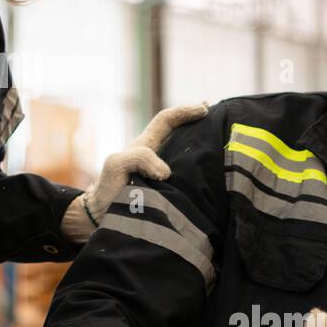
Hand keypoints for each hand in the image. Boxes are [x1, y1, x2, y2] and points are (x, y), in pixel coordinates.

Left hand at [66, 102, 208, 239]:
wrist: (101, 218)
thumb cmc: (108, 188)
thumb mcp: (117, 164)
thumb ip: (139, 158)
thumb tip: (166, 172)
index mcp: (145, 145)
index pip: (166, 120)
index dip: (184, 111)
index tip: (205, 108)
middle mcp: (157, 157)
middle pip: (181, 135)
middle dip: (201, 125)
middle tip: (222, 121)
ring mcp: (164, 175)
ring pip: (187, 157)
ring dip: (205, 150)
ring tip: (225, 147)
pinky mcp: (170, 194)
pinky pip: (189, 180)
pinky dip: (203, 175)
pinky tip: (216, 179)